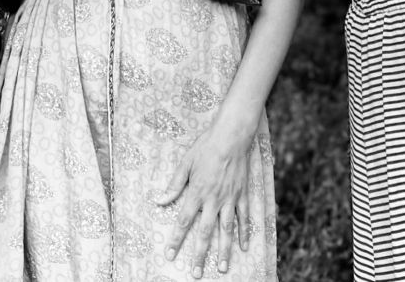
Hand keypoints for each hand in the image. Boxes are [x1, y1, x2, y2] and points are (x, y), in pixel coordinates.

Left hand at [154, 111, 258, 277]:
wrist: (232, 136)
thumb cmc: (206, 147)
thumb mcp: (185, 163)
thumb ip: (174, 185)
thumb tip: (160, 201)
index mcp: (197, 192)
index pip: (184, 221)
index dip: (176, 239)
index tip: (170, 254)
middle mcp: (214, 200)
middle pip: (205, 232)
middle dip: (199, 254)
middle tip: (196, 273)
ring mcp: (230, 199)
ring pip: (226, 230)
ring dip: (223, 251)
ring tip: (221, 268)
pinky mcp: (243, 195)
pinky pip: (244, 218)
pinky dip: (244, 233)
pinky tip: (244, 247)